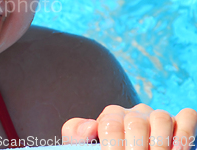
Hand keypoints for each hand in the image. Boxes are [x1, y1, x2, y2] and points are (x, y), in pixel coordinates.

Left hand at [62, 104, 196, 149]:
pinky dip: (185, 133)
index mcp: (111, 117)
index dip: (112, 145)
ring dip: (160, 144)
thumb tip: (89, 126)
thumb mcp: (84, 146)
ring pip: (162, 118)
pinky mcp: (180, 122)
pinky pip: (187, 117)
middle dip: (135, 148)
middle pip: (136, 123)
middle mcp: (135, 113)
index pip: (109, 124)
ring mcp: (158, 117)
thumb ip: (75, 134)